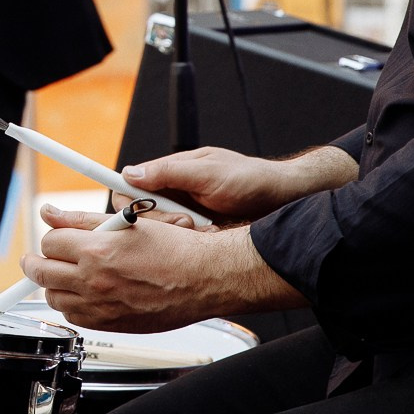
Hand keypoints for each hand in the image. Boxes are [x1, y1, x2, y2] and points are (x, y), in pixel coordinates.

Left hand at [25, 206, 241, 330]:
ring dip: (54, 286)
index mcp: (97, 250)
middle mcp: (95, 280)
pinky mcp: (111, 324)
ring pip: (54, 299)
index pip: (49, 243)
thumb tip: (52, 214)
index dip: (51, 239)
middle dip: (36, 264)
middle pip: (42, 273)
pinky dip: (72, 306)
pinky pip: (75, 318)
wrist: (204, 278)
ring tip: (64, 276)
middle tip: (38, 260)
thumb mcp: (126, 223)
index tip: (54, 240)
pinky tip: (83, 295)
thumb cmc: (175, 249)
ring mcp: (101, 306)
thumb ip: (83, 220)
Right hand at [120, 145, 357, 226]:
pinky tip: (213, 235)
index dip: (130, 201)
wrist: (283, 201)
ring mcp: (186, 212)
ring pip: (162, 231)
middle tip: (187, 222)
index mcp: (171, 171)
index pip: (131, 185)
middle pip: (142, 213)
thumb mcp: (208, 173)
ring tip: (205, 228)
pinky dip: (194, 242)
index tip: (138, 213)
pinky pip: (181, 243)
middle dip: (162, 221)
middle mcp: (174, 192)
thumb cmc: (250, 179)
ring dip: (181, 233)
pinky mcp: (198, 232)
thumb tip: (131, 173)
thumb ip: (169, 172)